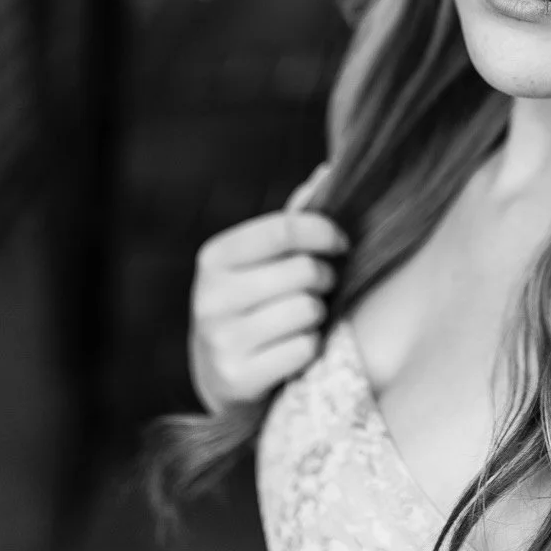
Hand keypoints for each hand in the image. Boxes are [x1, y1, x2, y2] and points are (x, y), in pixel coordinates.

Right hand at [188, 163, 342, 411]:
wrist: (221, 375)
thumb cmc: (254, 303)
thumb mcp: (260, 261)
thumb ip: (292, 221)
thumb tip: (327, 173)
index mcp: (214, 257)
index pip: (283, 229)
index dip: (324, 232)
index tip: (341, 243)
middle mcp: (210, 297)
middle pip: (304, 271)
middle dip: (325, 278)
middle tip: (321, 286)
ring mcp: (221, 340)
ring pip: (307, 310)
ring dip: (318, 314)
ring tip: (304, 317)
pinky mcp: (237, 378)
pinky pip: (305, 349)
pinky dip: (311, 347)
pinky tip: (295, 347)